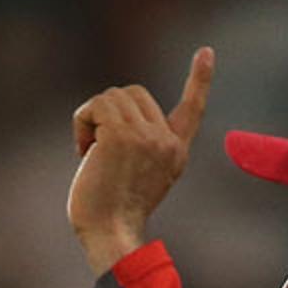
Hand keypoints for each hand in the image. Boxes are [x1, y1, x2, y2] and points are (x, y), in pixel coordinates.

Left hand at [67, 47, 214, 276]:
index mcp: (176, 153)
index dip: (199, 79)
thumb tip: (112, 108)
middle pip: (133, 93)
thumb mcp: (135, 174)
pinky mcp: (122, 135)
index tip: (206, 52)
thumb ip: (137, 144)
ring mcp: (147, 136)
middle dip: (108, 113)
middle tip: (96, 148)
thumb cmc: (112, 214)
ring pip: (112, 96)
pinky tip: (82, 152)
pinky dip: (82, 123)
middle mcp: (167, 142)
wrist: (109, 234)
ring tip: (89, 152)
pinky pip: (96, 106)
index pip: (192, 108)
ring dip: (91, 118)